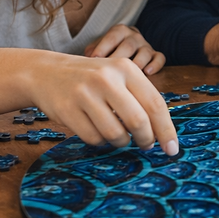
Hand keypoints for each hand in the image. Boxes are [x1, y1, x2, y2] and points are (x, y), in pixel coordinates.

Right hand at [33, 55, 178, 155]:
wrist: (46, 73)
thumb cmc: (93, 80)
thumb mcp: (118, 77)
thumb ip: (140, 98)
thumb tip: (163, 134)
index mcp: (125, 68)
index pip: (155, 104)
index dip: (166, 130)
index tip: (172, 149)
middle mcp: (106, 78)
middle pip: (138, 121)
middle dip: (146, 139)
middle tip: (145, 145)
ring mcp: (84, 93)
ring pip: (115, 133)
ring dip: (121, 141)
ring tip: (118, 134)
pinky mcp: (67, 109)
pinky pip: (94, 138)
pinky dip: (100, 141)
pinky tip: (96, 129)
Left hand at [84, 25, 165, 74]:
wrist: (124, 48)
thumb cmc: (108, 51)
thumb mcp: (99, 47)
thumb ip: (93, 51)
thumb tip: (89, 60)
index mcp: (120, 31)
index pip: (113, 37)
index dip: (104, 47)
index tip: (94, 59)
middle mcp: (135, 36)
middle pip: (129, 45)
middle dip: (119, 58)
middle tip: (111, 70)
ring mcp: (146, 46)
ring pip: (145, 52)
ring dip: (138, 63)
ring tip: (131, 73)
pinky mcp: (156, 55)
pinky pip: (160, 58)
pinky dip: (155, 65)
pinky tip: (148, 72)